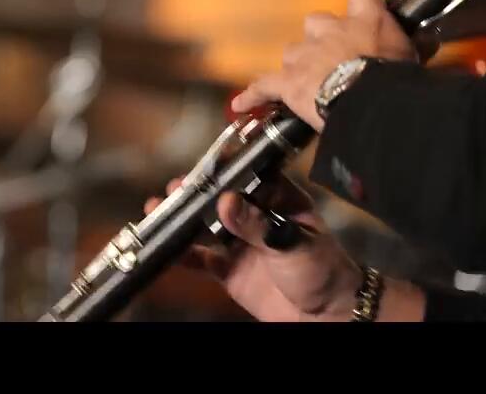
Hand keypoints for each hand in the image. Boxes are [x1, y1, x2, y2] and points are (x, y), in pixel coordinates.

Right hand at [144, 175, 362, 321]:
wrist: (328, 316)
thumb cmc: (323, 271)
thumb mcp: (293, 242)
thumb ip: (257, 224)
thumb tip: (224, 202)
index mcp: (278, 199)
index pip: (246, 176)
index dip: (221, 170)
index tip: (199, 169)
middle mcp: (255, 216)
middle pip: (218, 198)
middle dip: (193, 193)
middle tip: (174, 188)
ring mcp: (240, 243)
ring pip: (204, 226)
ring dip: (181, 219)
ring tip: (157, 210)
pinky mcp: (230, 270)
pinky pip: (202, 258)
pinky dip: (182, 253)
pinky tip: (165, 248)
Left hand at [231, 0, 416, 131]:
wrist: (373, 103)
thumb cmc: (398, 81)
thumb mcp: (413, 56)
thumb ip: (413, 45)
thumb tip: (430, 43)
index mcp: (366, 19)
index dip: (362, 4)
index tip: (364, 11)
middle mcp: (331, 29)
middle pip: (318, 23)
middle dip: (323, 40)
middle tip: (337, 61)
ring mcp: (306, 54)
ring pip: (294, 53)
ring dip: (300, 66)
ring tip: (311, 87)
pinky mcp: (288, 81)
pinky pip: (264, 86)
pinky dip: (254, 95)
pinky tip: (242, 104)